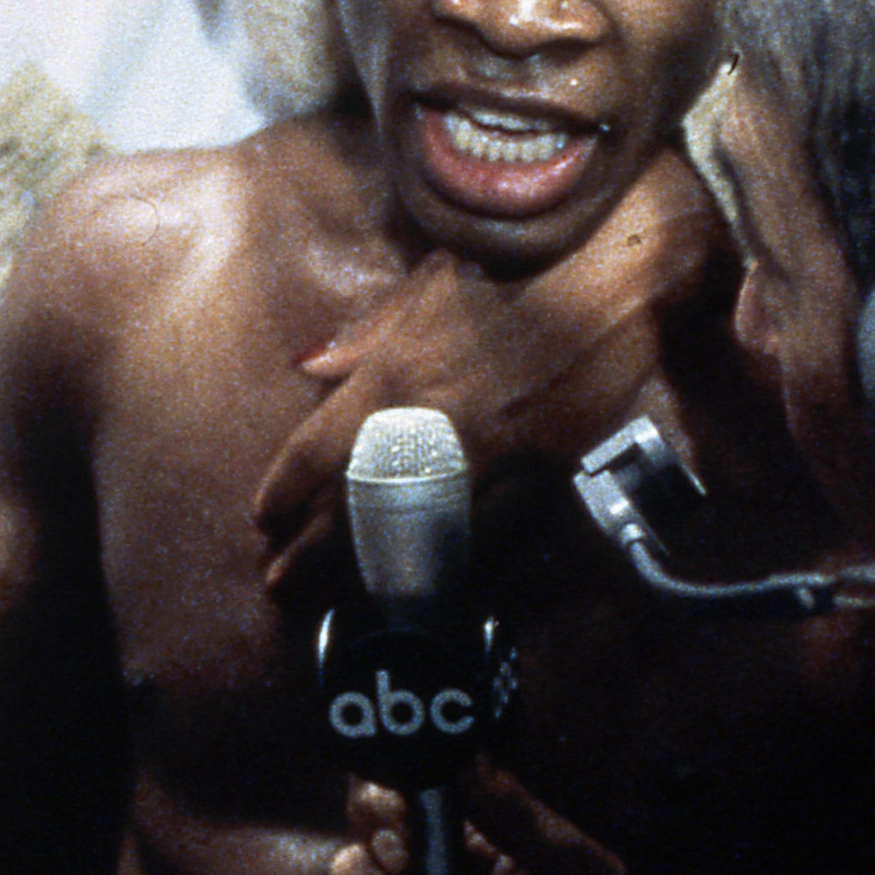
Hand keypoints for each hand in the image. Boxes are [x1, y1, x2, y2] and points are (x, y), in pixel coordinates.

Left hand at [253, 152, 727, 589]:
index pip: (319, 446)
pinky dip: (446, 560)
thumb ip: (369, 333)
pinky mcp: (534, 478)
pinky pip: (479, 534)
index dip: (286, 488)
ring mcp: (483, 457)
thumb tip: (311, 363)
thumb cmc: (517, 281)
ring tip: (340, 594)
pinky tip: (422, 581)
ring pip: (412, 528)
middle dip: (312, 547)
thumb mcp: (432, 289)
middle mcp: (429, 422)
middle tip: (280, 581)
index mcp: (395, 372)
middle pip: (353, 502)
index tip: (266, 517)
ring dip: (371, 565)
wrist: (608, 291)